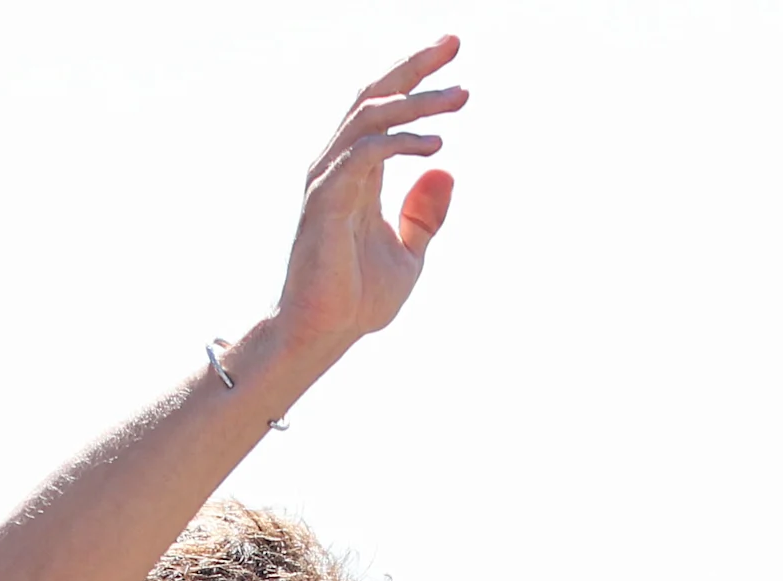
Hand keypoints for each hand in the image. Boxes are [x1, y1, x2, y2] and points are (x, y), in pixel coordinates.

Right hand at [275, 37, 465, 352]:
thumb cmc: (357, 298)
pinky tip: (436, 146)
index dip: (416, 78)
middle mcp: (338, 166)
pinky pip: (364, 155)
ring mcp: (328, 180)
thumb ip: (425, 214)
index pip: (384, 109)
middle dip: (414, 67)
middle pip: (373, 96)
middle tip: (454, 44)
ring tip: (458, 98)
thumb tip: (446, 171)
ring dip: (416, 103)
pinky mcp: (327, 201)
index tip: (452, 55)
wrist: (324, 334)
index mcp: (357, 173)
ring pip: (369, 117)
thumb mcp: (409, 252)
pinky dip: (399, 143)